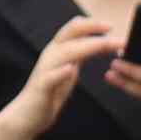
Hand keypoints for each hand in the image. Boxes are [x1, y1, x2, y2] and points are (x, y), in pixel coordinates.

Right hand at [6, 11, 122, 138]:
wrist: (27, 115)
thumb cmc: (50, 91)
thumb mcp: (69, 68)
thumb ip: (80, 54)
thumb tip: (100, 43)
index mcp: (57, 49)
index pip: (74, 29)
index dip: (92, 24)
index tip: (111, 26)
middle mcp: (51, 55)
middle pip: (71, 34)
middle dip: (92, 29)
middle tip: (112, 29)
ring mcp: (45, 70)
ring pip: (65, 52)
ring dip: (87, 47)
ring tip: (104, 44)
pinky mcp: (41, 87)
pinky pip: (50, 78)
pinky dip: (60, 72)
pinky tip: (71, 68)